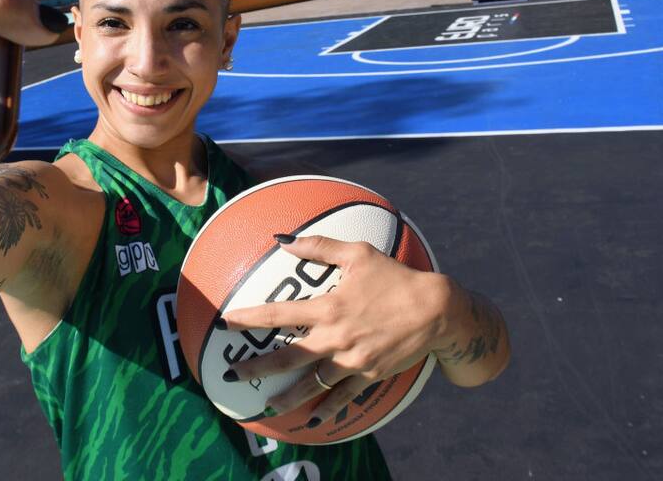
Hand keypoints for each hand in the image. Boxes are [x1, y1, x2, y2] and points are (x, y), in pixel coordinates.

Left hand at [218, 235, 452, 426]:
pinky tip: (314, 421)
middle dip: (257, 367)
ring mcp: (353, 360)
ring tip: (268, 405)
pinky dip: (329, 409)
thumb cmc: (396, 277)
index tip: (226, 323)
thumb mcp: (358, 254)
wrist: (436, 310)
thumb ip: (318, 247)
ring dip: (288, 397)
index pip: (279, 315)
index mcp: (329, 308)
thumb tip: (283, 240)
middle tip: (232, 375)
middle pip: (288, 357)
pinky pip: (344, 396)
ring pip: (313, 383)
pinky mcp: (370, 375)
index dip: (250, 320)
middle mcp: (336, 338)